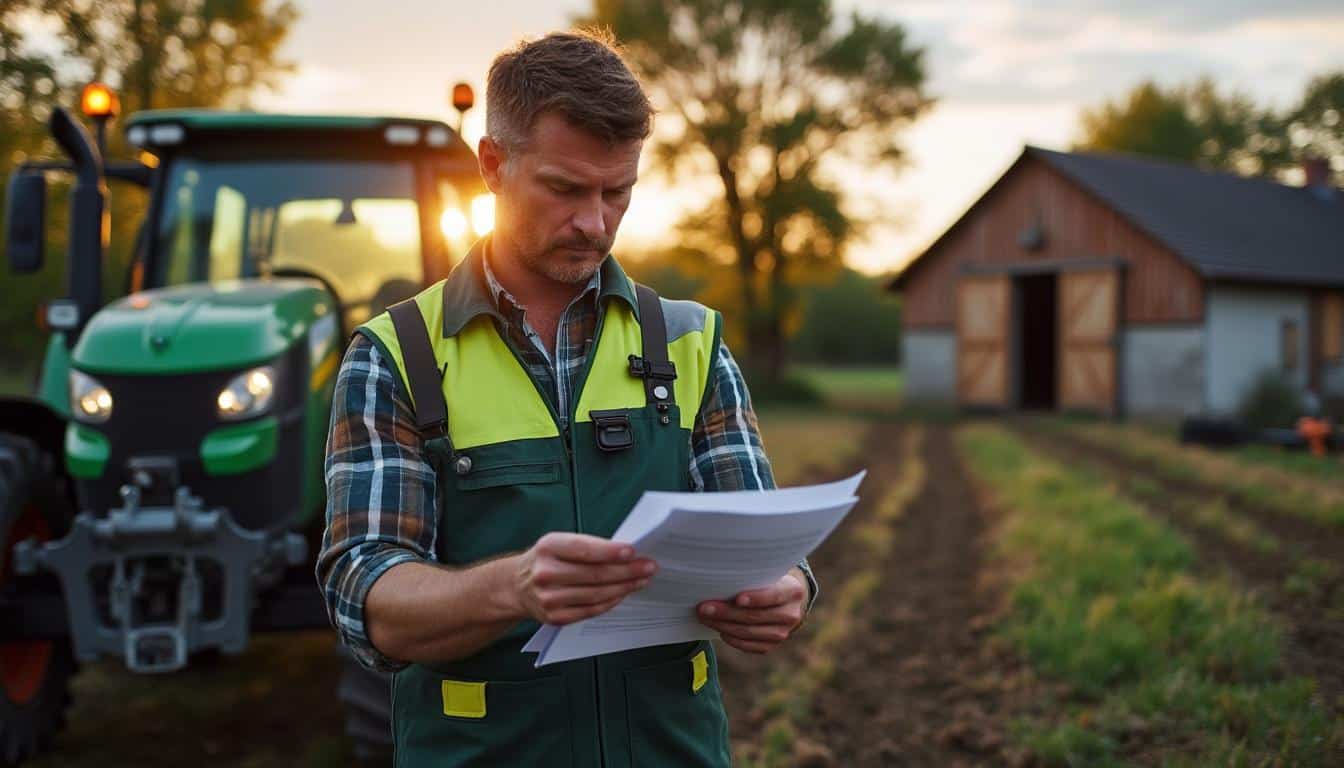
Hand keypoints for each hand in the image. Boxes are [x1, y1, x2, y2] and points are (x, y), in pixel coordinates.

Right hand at [513, 532, 655, 624]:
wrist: (516, 586)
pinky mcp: (555, 617)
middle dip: (627, 571)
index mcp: (548, 547)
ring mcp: (549, 598)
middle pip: (595, 574)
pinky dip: (611, 601)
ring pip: (596, 594)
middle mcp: (545, 573)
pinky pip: (591, 610)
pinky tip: (623, 593)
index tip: (633, 551)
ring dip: (624, 587)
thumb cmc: (547, 559)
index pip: (584, 550)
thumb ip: (588, 547)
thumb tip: (627, 554)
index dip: (610, 552)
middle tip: (649, 567)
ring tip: (642, 580)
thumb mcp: (559, 543)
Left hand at [696, 570, 807, 653]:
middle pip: (755, 616)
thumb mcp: (768, 574)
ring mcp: (782, 633)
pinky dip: (732, 639)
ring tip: (705, 618)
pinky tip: (720, 629)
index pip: (774, 596)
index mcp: (792, 591)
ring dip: (723, 626)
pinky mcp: (772, 645)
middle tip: (704, 608)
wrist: (786, 600)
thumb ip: (753, 577)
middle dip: (726, 613)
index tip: (737, 599)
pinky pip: (749, 646)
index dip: (756, 598)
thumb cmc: (769, 581)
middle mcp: (791, 614)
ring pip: (749, 632)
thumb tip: (719, 579)